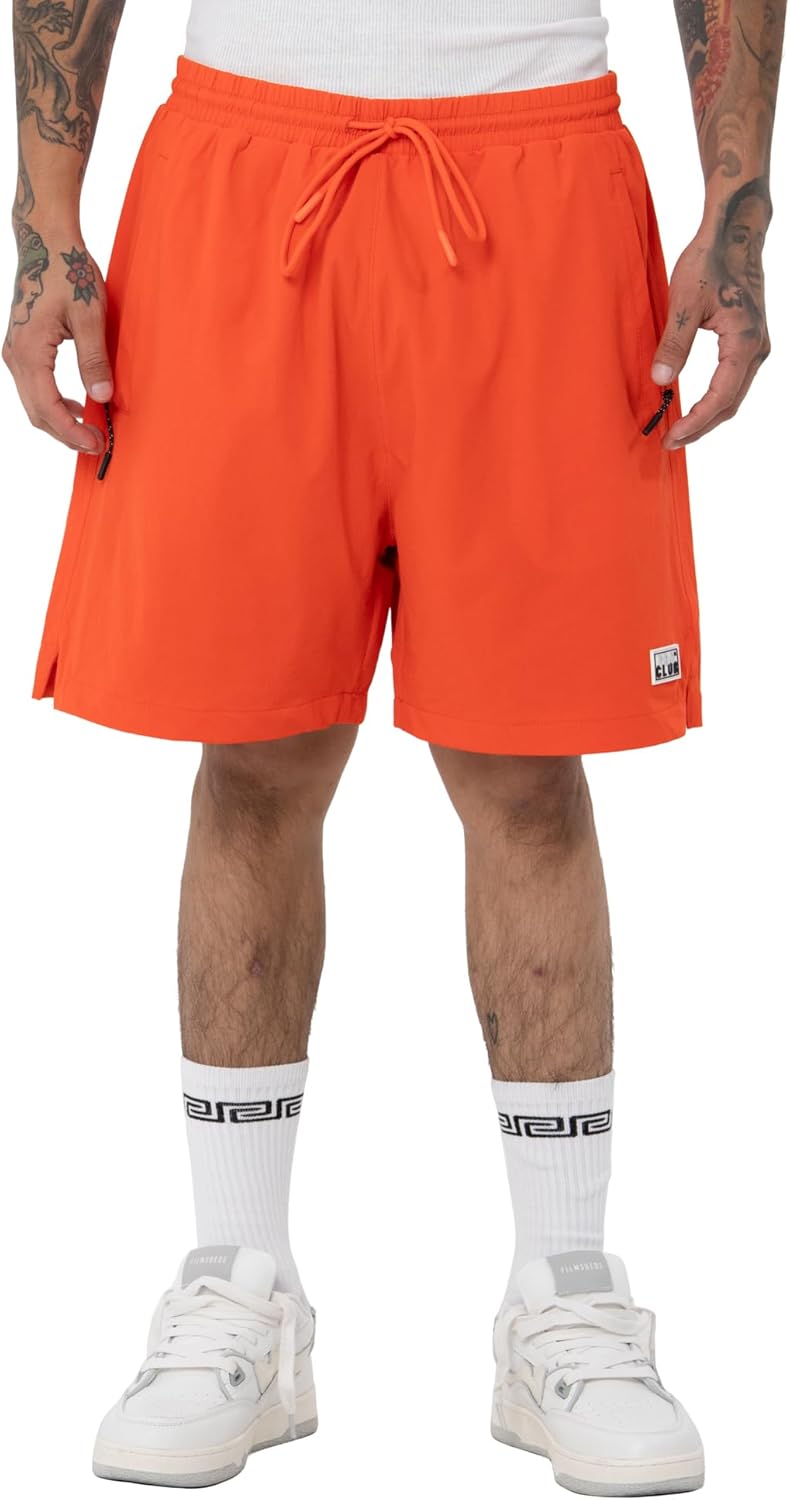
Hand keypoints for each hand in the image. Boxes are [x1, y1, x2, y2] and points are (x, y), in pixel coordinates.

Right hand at [3, 223, 112, 455]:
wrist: (45, 243)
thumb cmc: (67, 271)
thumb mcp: (89, 315)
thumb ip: (94, 358)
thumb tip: (102, 396)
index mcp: (29, 351)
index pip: (47, 408)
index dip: (72, 432)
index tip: (97, 443)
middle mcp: (16, 356)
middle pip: (37, 413)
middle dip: (66, 434)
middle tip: (98, 444)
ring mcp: (15, 353)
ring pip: (33, 403)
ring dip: (60, 422)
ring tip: (90, 431)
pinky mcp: (22, 348)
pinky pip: (34, 388)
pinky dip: (53, 404)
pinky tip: (76, 406)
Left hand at [651, 214, 770, 449]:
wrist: (734, 234)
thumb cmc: (710, 261)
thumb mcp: (685, 302)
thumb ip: (674, 343)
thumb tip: (660, 381)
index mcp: (744, 342)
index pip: (720, 397)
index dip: (696, 423)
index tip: (671, 437)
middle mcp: (757, 348)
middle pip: (730, 404)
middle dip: (701, 427)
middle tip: (670, 442)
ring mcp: (756, 346)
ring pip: (734, 395)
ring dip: (708, 416)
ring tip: (680, 430)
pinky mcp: (750, 341)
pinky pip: (734, 381)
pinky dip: (715, 399)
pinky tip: (694, 406)